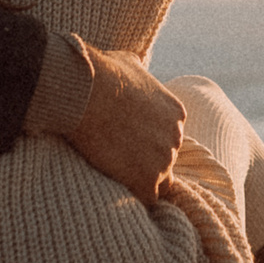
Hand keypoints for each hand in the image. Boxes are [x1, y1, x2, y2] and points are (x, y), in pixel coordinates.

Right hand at [66, 43, 183, 204]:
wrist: (88, 93)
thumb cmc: (102, 74)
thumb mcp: (128, 63)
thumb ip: (138, 70)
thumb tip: (134, 66)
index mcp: (176, 113)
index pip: (168, 137)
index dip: (147, 142)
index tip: (127, 142)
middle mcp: (176, 137)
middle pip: (165, 160)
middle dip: (145, 161)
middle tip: (117, 159)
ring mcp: (164, 161)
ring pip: (158, 182)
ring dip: (139, 180)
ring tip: (115, 174)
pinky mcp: (147, 180)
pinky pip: (147, 199)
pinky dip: (134, 196)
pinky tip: (118, 188)